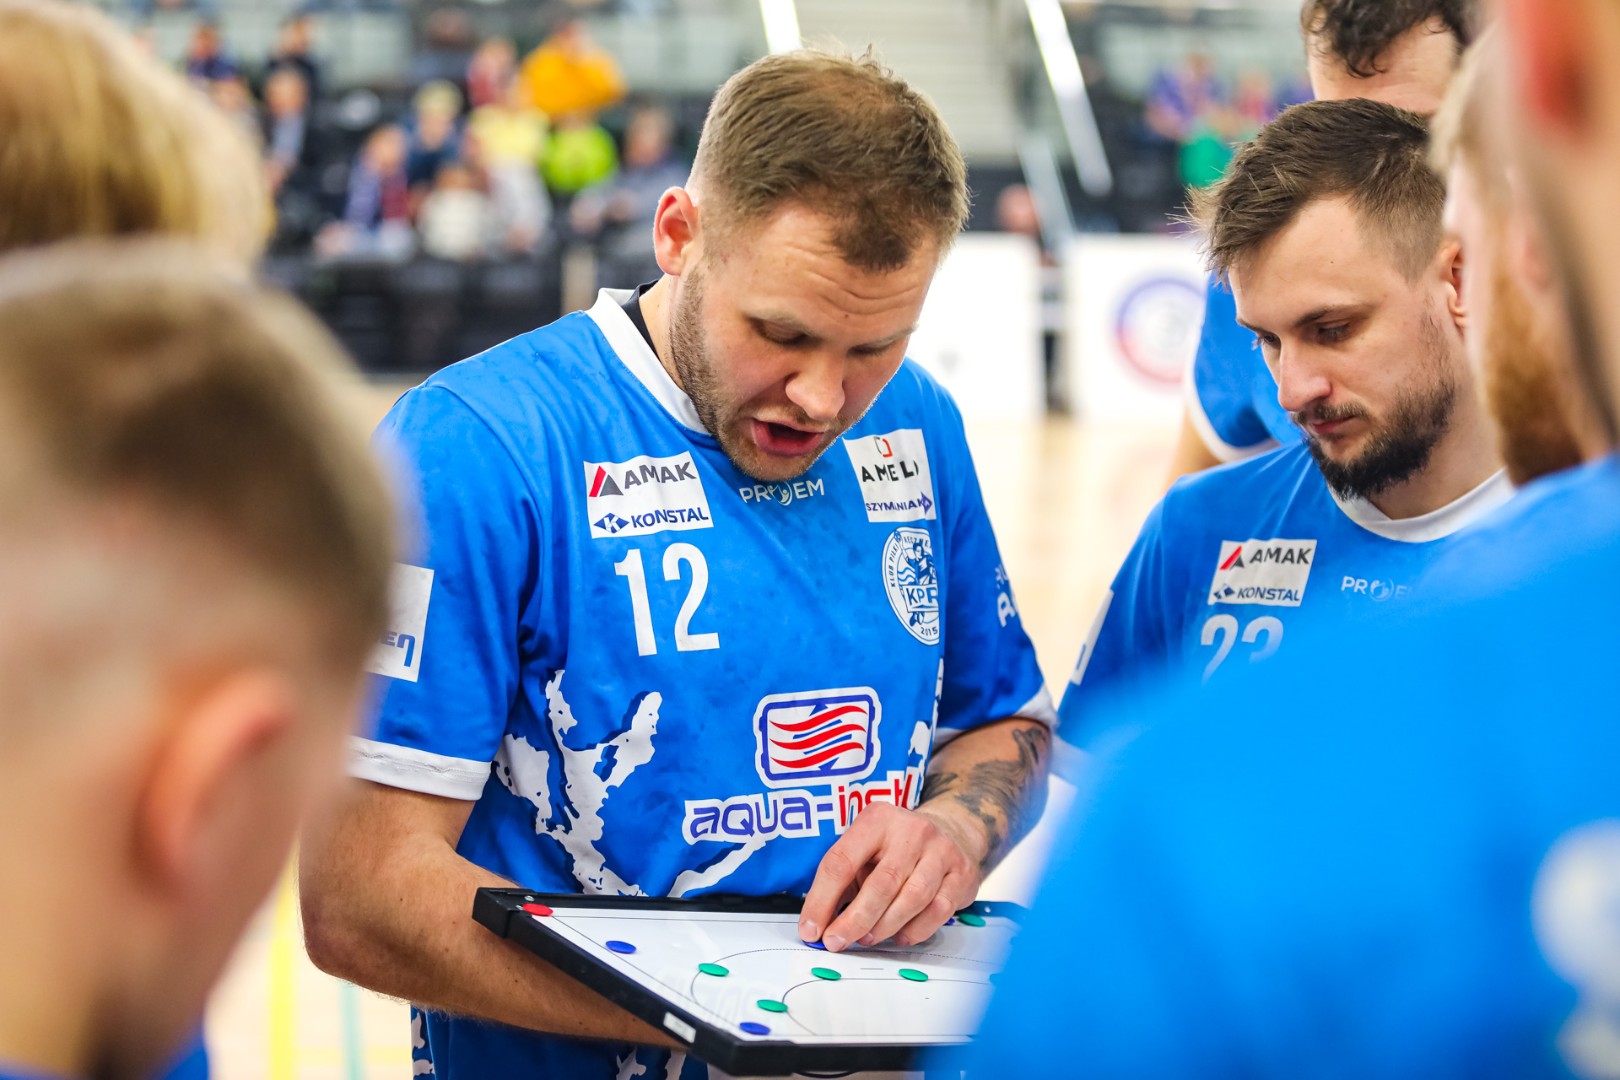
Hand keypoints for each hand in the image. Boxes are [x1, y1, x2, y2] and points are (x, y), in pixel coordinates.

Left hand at [797, 802, 983, 951]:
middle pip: (880, 883)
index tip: (810, 929)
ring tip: (867, 938)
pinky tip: (899, 936)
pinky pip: (937, 911)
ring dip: (884, 927)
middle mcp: (911, 831)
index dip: (821, 900)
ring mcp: (941, 851)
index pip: (841, 861)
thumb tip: (817, 925)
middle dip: (854, 920)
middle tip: (836, 941)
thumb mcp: (866, 849)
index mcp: (877, 819)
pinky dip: (915, 930)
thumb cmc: (897, 847)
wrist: (952, 831)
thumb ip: (843, 882)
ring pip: (911, 899)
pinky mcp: (962, 874)